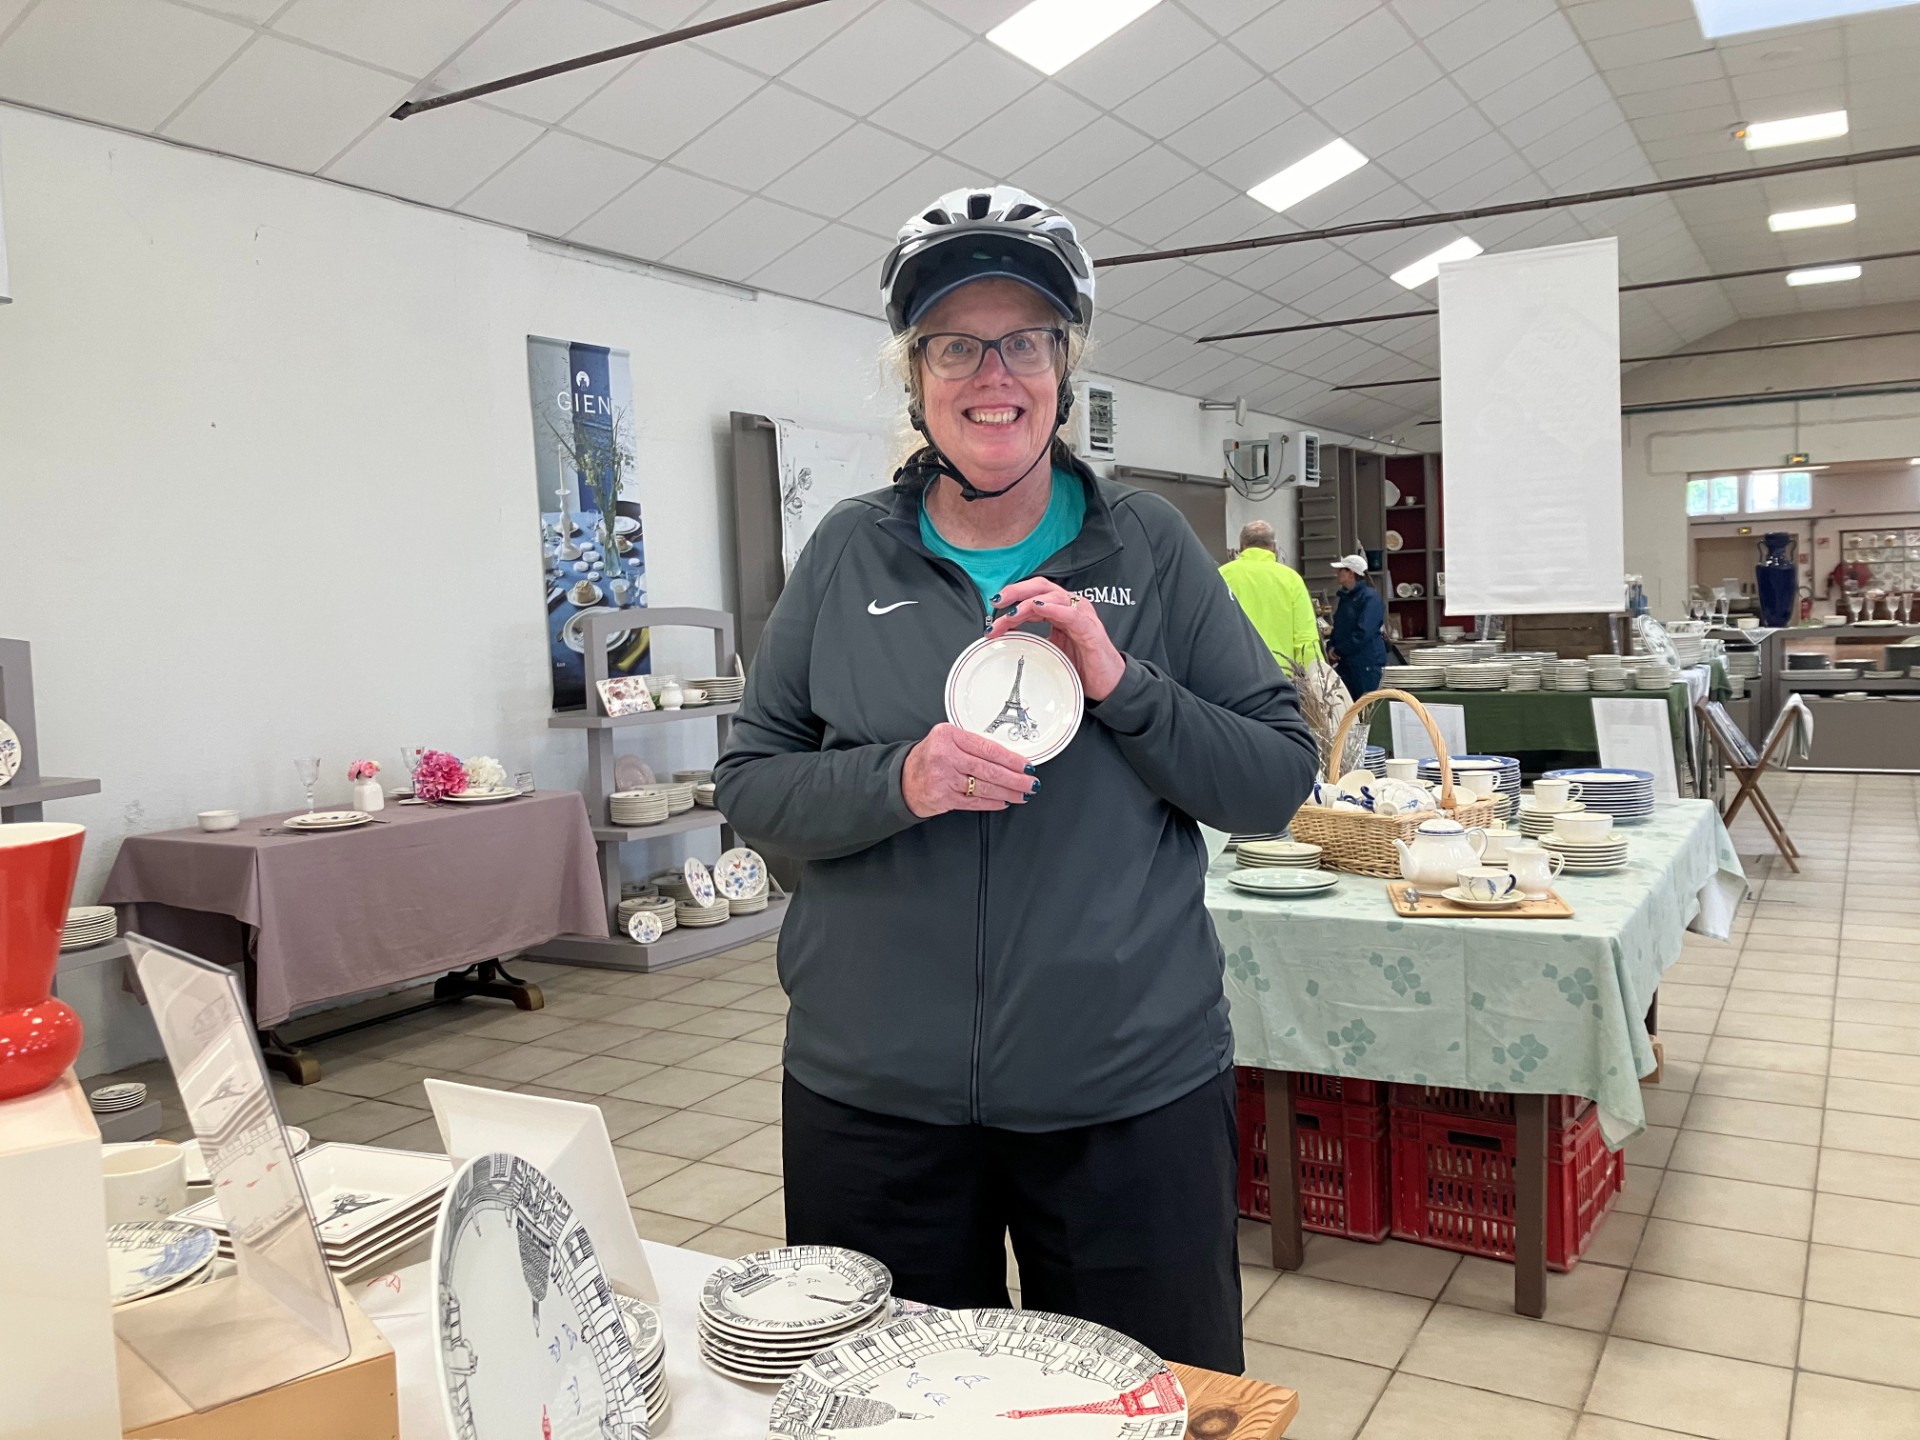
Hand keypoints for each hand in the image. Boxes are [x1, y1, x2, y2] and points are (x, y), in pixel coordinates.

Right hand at [901, 723, 1036, 818]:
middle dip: (1015, 779)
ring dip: (1008, 792)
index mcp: (948, 736)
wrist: (903, 779)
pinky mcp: (944, 797)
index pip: (987, 748)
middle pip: (989, 769)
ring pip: (984, 787)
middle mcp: (945, 756)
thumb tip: (1008, 757)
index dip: (1011, 759)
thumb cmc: (929, 758)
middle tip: (1030, 783)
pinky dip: (992, 802)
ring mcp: (944, 778)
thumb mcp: (946, 740)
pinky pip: (974, 801)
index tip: (1026, 765)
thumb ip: (971, 744)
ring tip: (1022, 794)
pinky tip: (1004, 801)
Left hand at [984, 578, 1126, 701]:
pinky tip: (1039, 608)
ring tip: (1012, 613)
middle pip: (1040, 586)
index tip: (993, 610)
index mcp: (1059, 610)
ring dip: (1028, 603)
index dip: (1011, 598)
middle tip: (996, 601)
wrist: (1108, 683)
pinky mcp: (1090, 629)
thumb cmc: (1082, 665)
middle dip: (1015, 591)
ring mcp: (1081, 615)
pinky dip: (1054, 608)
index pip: (1032, 594)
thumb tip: (1005, 638)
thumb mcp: (1050, 649)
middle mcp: (1070, 607)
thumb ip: (1032, 638)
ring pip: (1052, 596)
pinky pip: (1071, 614)